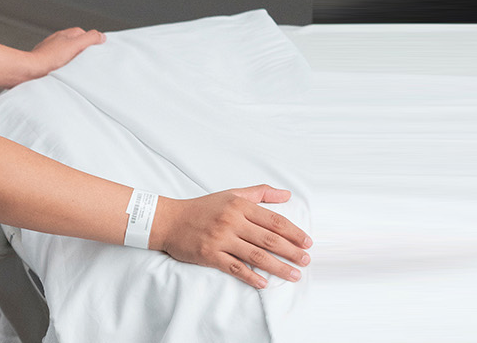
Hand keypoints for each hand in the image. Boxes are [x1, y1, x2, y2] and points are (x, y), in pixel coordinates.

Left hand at [26, 27, 103, 79]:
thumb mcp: (75, 45)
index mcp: (65, 34)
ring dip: (72, 58)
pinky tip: (65, 70)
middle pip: (75, 42)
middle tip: (87, 59)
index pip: (83, 33)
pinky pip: (59, 60)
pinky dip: (64, 64)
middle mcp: (56, 40)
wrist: (31, 70)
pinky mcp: (45, 60)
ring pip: (66, 52)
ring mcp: (50, 50)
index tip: (97, 49)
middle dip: (82, 50)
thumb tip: (101, 36)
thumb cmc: (49, 59)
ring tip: (76, 66)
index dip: (91, 41)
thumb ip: (89, 39)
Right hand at [152, 185, 313, 288]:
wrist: (168, 220)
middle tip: (306, 260)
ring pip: (256, 256)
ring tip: (294, 275)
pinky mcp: (209, 255)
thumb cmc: (201, 208)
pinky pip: (234, 267)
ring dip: (278, 267)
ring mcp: (220, 239)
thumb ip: (260, 193)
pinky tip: (264, 283)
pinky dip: (251, 276)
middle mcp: (231, 221)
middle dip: (292, 251)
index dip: (293, 232)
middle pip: (269, 240)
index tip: (307, 242)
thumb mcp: (230, 194)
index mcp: (238, 206)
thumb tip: (287, 194)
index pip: (273, 220)